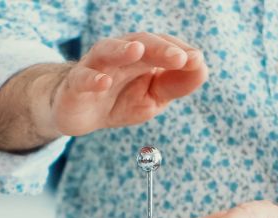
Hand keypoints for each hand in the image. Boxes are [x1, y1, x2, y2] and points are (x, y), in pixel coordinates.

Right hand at [49, 33, 207, 136]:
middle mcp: (118, 54)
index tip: (197, 60)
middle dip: (160, 48)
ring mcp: (95, 67)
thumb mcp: (154, 97)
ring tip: (137, 50)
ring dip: (122, 50)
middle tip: (180, 57)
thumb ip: (177, 84)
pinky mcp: (75, 86)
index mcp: (142, 55)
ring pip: (107, 51)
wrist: (81, 114)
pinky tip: (104, 82)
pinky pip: (82, 78)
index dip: (179, 50)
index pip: (163, 45)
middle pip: (140, 43)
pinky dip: (93, 79)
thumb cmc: (121, 100)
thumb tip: (202, 67)